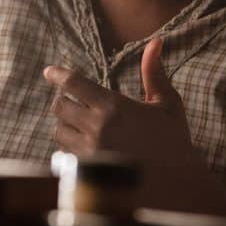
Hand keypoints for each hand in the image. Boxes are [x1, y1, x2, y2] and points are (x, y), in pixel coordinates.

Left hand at [42, 37, 191, 164]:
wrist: (177, 184)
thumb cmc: (173, 141)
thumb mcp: (166, 103)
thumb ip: (153, 72)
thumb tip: (156, 41)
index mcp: (113, 106)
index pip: (74, 83)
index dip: (58, 74)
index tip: (49, 71)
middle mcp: (97, 127)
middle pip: (60, 106)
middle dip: (63, 100)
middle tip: (72, 101)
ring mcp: (90, 151)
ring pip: (59, 132)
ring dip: (65, 125)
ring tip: (80, 126)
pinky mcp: (87, 172)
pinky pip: (64, 155)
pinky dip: (69, 148)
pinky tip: (83, 148)